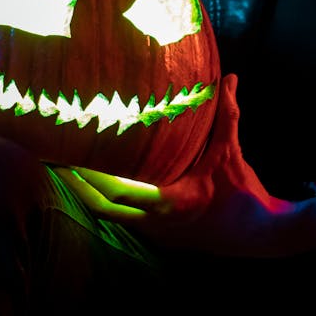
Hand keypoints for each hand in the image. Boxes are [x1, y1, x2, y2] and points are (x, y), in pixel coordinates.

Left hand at [55, 73, 315, 257]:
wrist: (263, 236)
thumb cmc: (245, 194)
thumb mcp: (232, 152)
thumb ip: (228, 114)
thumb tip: (231, 77)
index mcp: (169, 201)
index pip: (115, 190)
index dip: (86, 174)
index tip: (66, 154)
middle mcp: (156, 223)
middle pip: (100, 207)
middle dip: (74, 185)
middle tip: (52, 160)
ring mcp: (158, 235)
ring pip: (110, 217)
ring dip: (89, 195)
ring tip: (68, 170)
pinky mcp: (163, 238)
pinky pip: (125, 220)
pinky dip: (109, 203)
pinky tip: (101, 187)